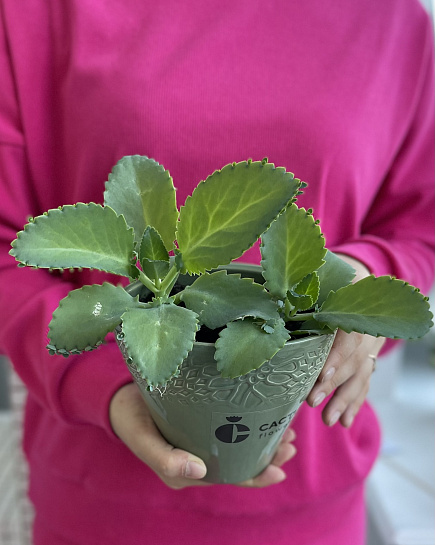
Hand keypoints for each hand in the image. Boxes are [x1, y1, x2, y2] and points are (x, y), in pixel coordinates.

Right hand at [109, 382, 296, 488]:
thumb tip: (200, 471)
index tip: (280, 469)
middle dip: (267, 456)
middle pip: (239, 462)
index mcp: (186, 470)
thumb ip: (166, 460)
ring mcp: (200, 439)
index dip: (255, 476)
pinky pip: (230, 428)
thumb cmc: (131, 419)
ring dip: (263, 441)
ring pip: (238, 446)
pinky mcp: (201, 420)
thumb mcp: (143, 439)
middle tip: (290, 444)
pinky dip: (249, 425)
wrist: (119, 397)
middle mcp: (197, 457)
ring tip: (286, 433)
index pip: (228, 478)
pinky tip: (264, 417)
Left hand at [306, 254, 384, 427]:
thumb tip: (270, 303)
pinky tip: (345, 422)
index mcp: (353, 308)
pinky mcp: (368, 361)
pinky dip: (355, 403)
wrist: (357, 285)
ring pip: (361, 376)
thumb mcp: (317, 282)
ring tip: (329, 421)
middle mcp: (366, 330)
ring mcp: (370, 347)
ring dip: (345, 400)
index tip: (322, 375)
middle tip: (313, 401)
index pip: (349, 336)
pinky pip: (364, 383)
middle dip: (334, 384)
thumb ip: (299, 295)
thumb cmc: (328, 284)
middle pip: (354, 360)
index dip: (337, 357)